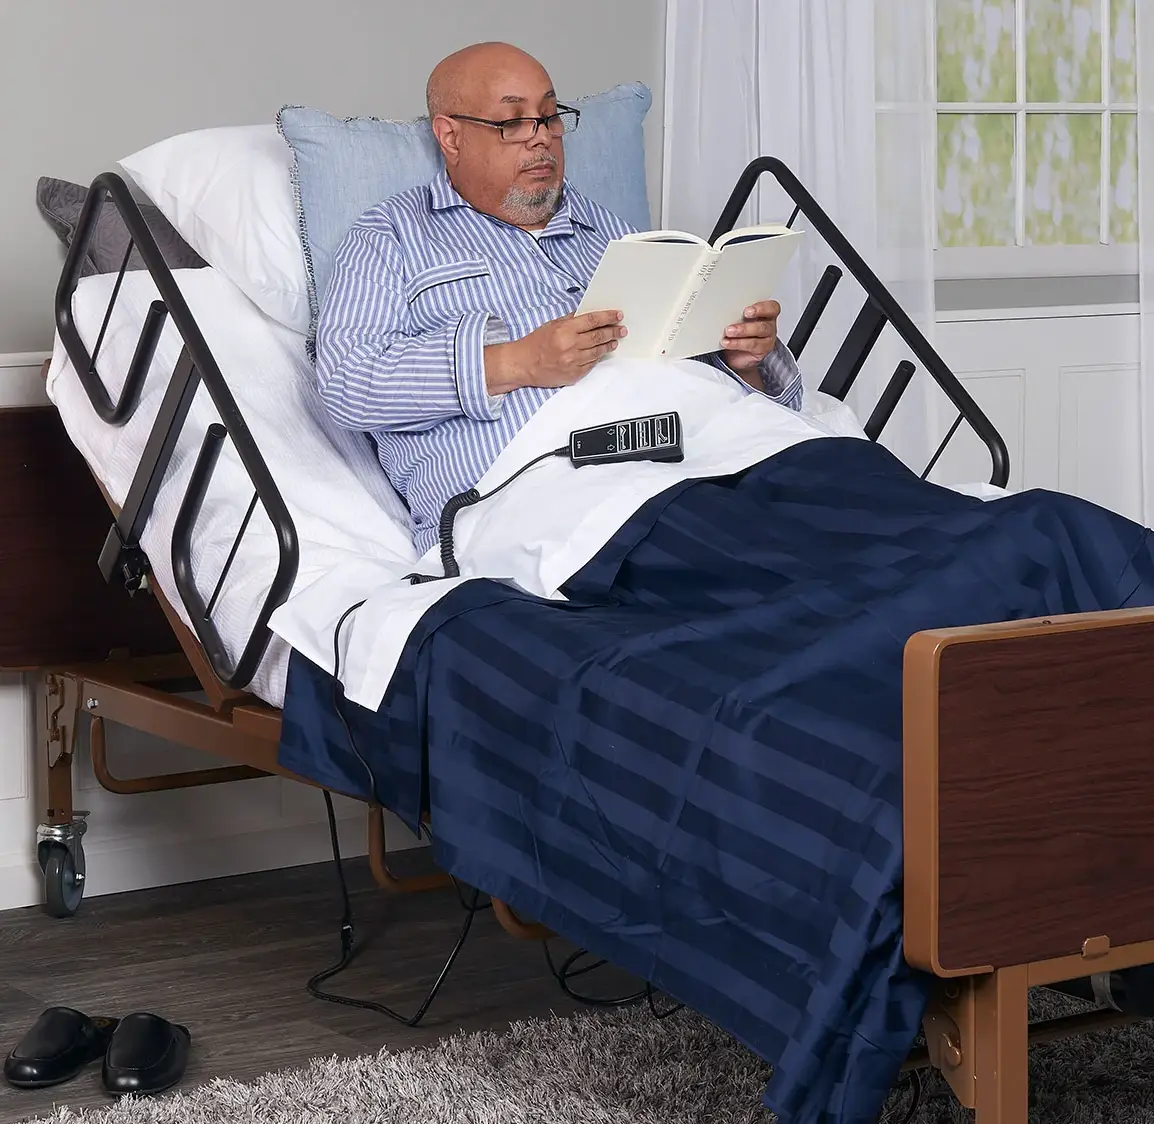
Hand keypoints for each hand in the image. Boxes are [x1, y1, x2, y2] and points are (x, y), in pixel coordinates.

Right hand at [485, 310, 626, 394]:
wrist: (523, 365)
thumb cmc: (535, 344)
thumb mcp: (551, 325)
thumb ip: (570, 320)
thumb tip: (588, 315)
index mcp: (565, 331)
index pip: (592, 321)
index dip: (608, 317)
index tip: (618, 316)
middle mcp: (570, 346)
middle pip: (598, 336)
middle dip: (613, 332)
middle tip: (622, 329)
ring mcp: (573, 362)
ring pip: (597, 352)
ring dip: (609, 345)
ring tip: (615, 340)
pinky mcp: (573, 375)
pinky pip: (591, 365)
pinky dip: (597, 357)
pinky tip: (601, 353)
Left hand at [719, 300, 779, 372]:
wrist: (736, 352)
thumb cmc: (739, 331)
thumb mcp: (738, 319)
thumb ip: (737, 314)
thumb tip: (722, 310)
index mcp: (766, 312)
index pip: (771, 307)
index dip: (761, 308)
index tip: (747, 311)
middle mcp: (769, 325)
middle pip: (764, 324)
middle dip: (747, 326)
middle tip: (732, 326)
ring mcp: (767, 338)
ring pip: (758, 335)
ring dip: (741, 333)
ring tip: (728, 333)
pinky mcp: (762, 350)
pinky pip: (752, 346)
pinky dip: (737, 343)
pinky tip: (727, 343)